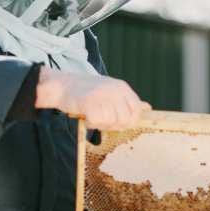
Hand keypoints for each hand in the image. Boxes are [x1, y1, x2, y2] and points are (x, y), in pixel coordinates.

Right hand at [36, 67, 150, 129]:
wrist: (62, 86)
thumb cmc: (87, 91)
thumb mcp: (111, 91)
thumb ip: (127, 100)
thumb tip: (147, 107)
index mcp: (122, 87)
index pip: (137, 110)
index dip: (129, 120)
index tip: (118, 122)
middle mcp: (114, 90)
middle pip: (125, 119)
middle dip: (115, 125)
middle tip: (102, 119)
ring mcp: (102, 95)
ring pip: (112, 122)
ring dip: (102, 124)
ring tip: (93, 116)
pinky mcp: (90, 102)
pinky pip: (97, 122)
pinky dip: (91, 124)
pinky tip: (87, 117)